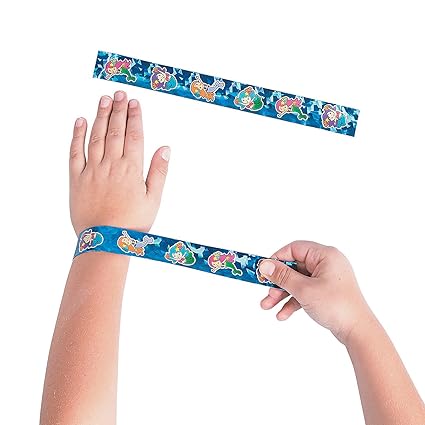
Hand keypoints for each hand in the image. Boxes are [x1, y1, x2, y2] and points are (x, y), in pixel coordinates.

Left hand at [69, 91, 169, 234]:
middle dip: (118, 110)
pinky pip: (75, 152)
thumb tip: (165, 148)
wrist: (105, 241)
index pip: (134, 136)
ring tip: (104, 99)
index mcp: (131, 169)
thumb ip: (159, 172)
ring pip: (96, 137)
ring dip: (100, 116)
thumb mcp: (154, 200)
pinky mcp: (77, 178)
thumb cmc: (132, 223)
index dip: (135, 117)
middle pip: (115, 131)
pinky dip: (77, 135)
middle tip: (120, 94)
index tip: (134, 103)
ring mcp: (92, 170)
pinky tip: (81, 121)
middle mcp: (111, 165)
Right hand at [259, 241, 373, 344]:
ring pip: (297, 281)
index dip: (277, 259)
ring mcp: (327, 278)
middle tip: (265, 291)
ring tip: (268, 306)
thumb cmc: (337, 306)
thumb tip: (265, 265)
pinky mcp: (326, 291)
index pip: (294, 248)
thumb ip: (282, 276)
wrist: (358, 331)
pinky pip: (305, 291)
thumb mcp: (304, 290)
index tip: (264, 270)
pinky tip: (282, 314)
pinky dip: (293, 301)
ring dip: (282, 294)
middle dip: (278, 282)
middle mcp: (326, 263)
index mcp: (325, 255)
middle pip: (294, 267)